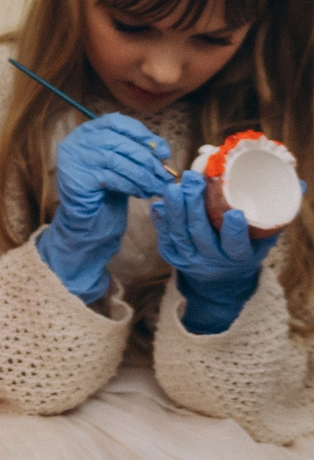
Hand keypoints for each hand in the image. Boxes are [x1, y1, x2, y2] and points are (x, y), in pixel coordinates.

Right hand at [37, 113, 172, 301]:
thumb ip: (135, 151)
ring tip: (157, 187)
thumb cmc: (107, 187)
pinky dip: (132, 186)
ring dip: (144, 176)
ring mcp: (74, 158)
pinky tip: (142, 193)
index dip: (144, 135)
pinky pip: (113, 178)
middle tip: (166, 176)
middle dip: (148, 160)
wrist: (87, 217)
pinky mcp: (77, 178)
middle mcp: (76, 140)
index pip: (118, 123)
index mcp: (87, 131)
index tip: (164, 152)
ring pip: (119, 162)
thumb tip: (163, 151)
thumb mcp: (122, 163)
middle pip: (121, 143)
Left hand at [153, 172, 277, 334]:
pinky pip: (164, 237)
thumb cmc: (246, 250)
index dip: (233, 230)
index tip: (234, 212)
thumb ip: (277, 213)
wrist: (220, 280)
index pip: (235, 244)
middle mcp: (212, 260)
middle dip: (194, 206)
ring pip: (179, 234)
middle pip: (200, 234)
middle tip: (192, 179)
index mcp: (238, 256)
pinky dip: (162, 220)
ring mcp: (189, 259)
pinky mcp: (173, 255)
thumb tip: (298, 184)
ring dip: (175, 209)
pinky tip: (161, 202)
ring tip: (176, 186)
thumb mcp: (264, 238)